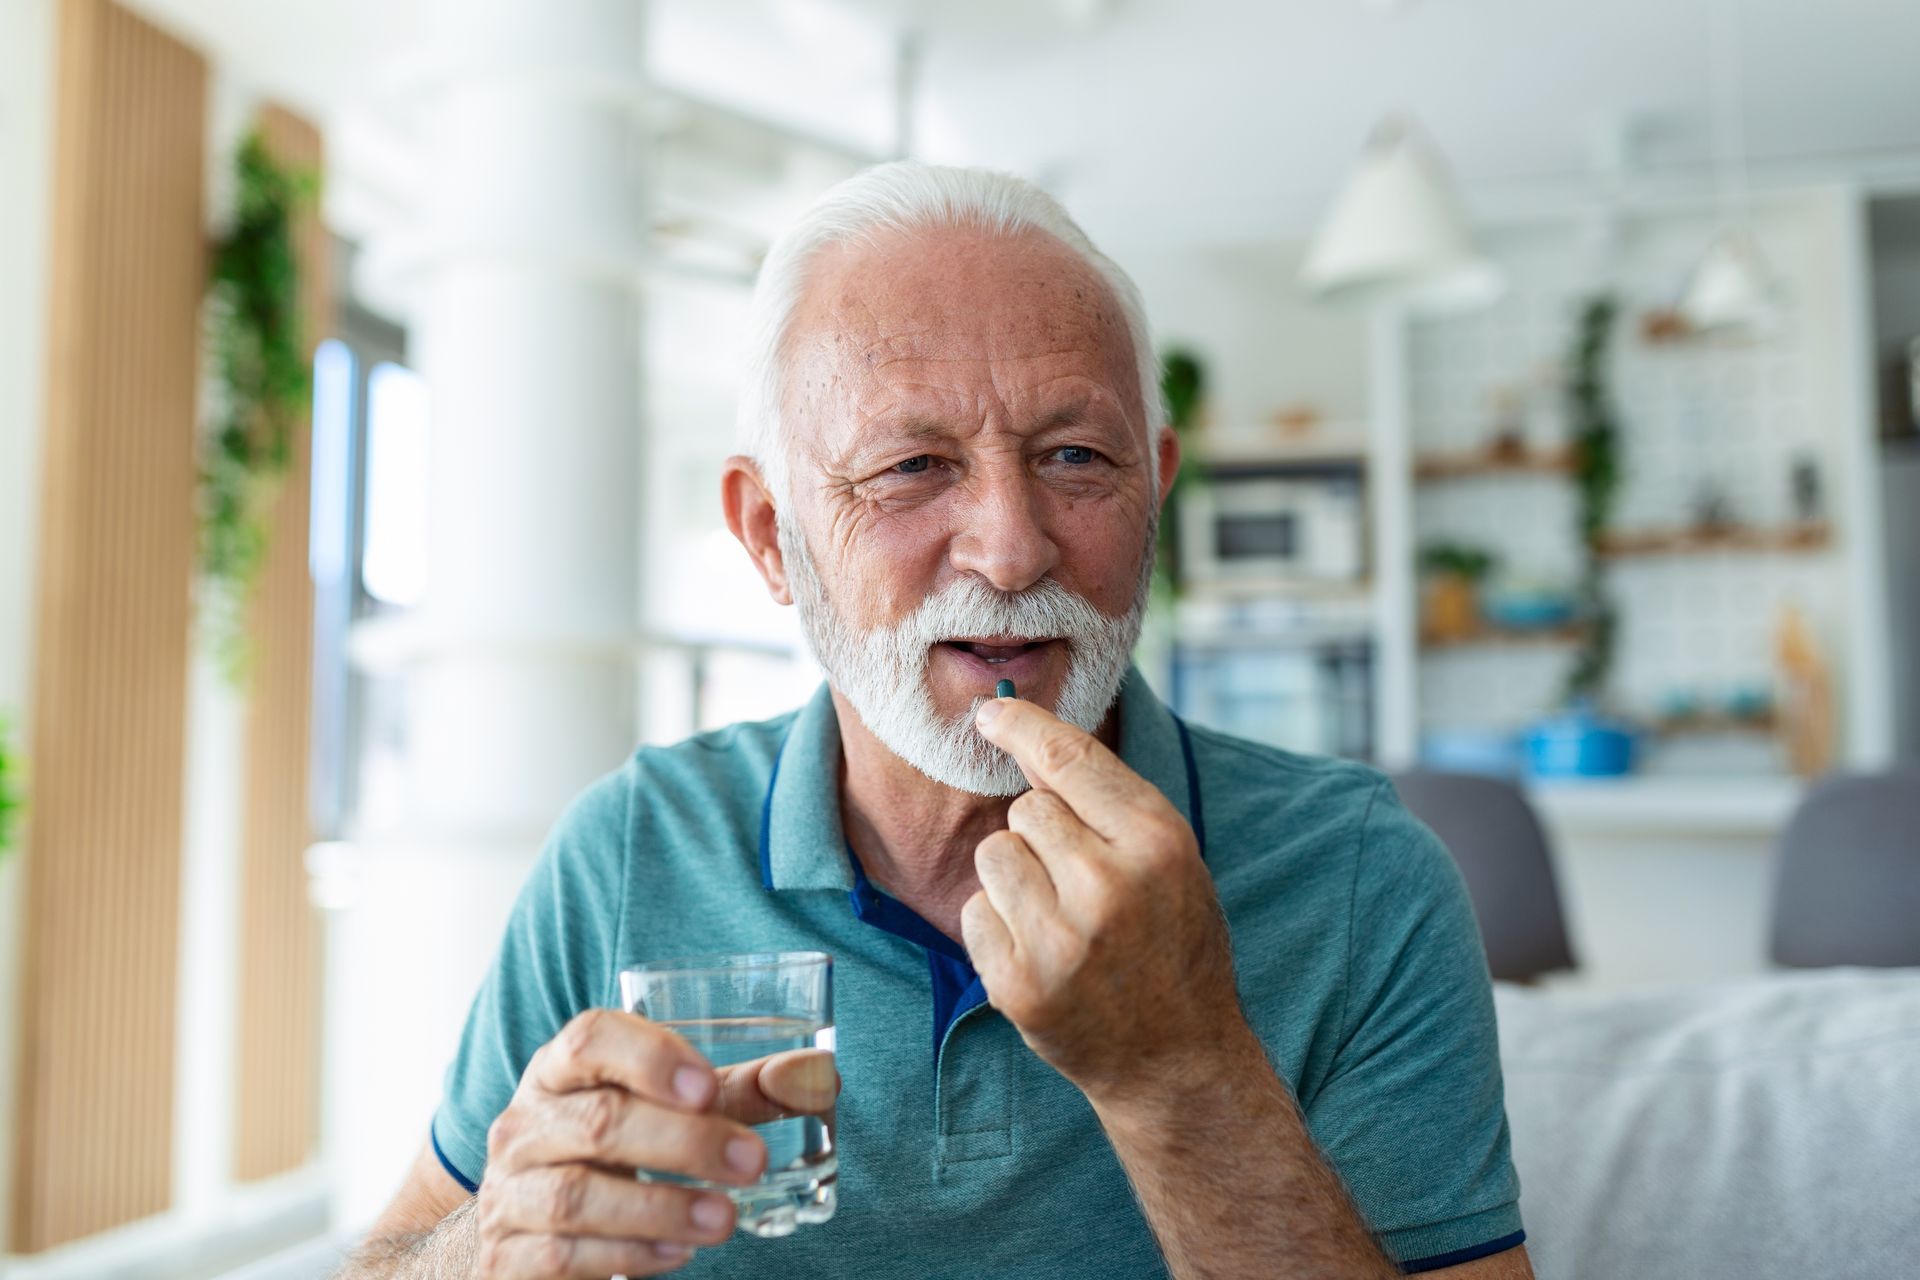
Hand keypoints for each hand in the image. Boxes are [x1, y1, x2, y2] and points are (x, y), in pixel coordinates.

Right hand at [472, 1008, 837, 1277]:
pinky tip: (677, 1252)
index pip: (588, 1039)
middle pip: (599, 1121)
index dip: (649, 1057)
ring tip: (726, 1219)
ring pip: (577, 1195)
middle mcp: (526, 1123)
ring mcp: (509, 1192)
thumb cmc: (610, 1149)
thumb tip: (820, 1077)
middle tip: (753, 1162)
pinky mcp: (507, 1256)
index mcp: (561, 1070)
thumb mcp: (664, 1112)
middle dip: (684, 1142)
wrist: (522, 1225)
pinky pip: (561, 1256)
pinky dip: (626, 1254)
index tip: (707, 1087)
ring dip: (660, 1207)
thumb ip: (737, 1093)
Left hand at [964, 697, 1245, 1107]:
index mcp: (1157, 843)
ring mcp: (1060, 939)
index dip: (1023, 726)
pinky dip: (998, 927)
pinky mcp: (1018, 983)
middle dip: (1042, 834)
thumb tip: (1025, 734)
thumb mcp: (1169, 862)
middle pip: (1025, 808)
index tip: (991, 712)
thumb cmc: (1173, 944)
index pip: (1069, 758)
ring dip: (1015, 878)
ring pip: (994, 854)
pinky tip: (1042, 954)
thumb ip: (1108, 802)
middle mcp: (1108, 885)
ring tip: (1060, 917)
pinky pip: (975, 911)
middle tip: (1081, 882)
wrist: (1177, 1059)